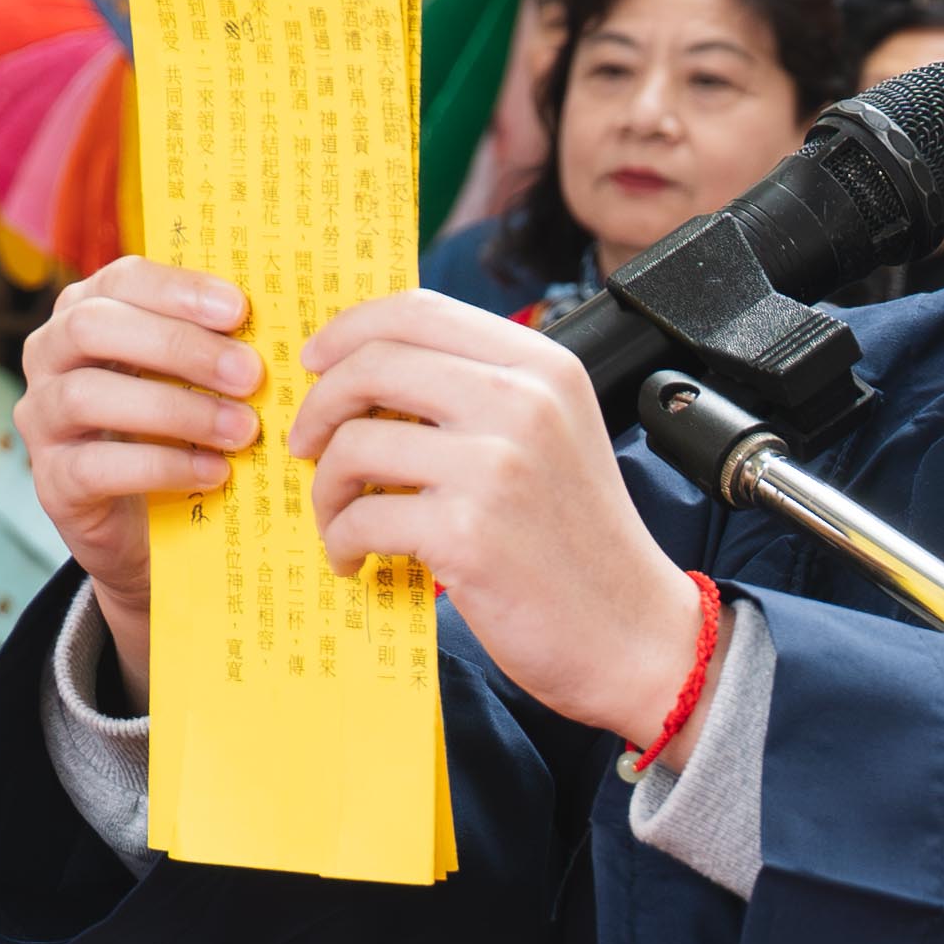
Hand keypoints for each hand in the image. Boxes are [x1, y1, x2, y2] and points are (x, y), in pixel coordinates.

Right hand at [13, 258, 262, 688]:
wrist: (151, 533)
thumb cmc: (181, 433)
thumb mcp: (198, 381)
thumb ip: (221, 344)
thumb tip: (289, 319)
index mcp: (88, 311)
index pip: (121, 280)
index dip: (178, 289)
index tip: (240, 310)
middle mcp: (50, 356)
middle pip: (94, 328)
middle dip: (178, 347)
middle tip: (252, 375)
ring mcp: (42, 419)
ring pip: (88, 395)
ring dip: (175, 408)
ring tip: (244, 429)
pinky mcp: (53, 482)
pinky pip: (97, 465)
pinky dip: (163, 465)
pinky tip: (216, 472)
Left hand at [291, 297, 698, 739]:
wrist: (635, 633)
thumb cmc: (580, 543)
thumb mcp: (552, 435)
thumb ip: (481, 391)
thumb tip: (369, 370)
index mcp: (542, 366)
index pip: (419, 310)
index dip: (349, 330)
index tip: (316, 364)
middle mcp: (522, 402)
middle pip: (373, 365)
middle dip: (319, 406)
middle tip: (308, 445)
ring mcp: (496, 467)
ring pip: (354, 444)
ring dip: (326, 487)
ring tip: (339, 519)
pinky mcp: (468, 533)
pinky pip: (362, 517)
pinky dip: (342, 540)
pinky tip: (358, 560)